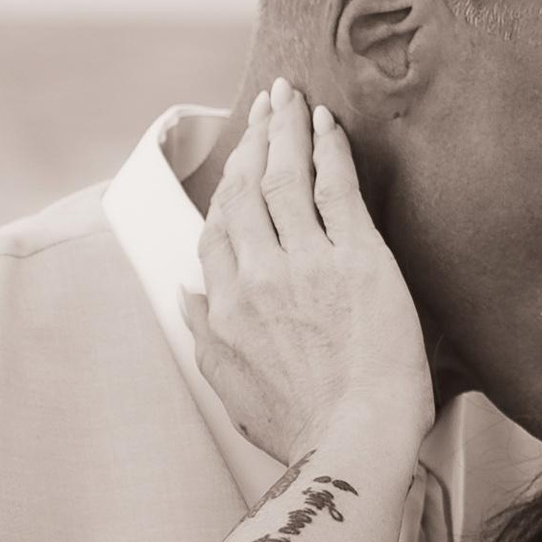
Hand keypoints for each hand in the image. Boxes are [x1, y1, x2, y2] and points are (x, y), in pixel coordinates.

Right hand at [192, 83, 432, 469]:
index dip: (229, 185)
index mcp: (223, 307)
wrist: (354, 443)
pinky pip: (335, 187)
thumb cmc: (302, 428)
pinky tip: (326, 122)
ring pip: (285, 178)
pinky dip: (328, 148)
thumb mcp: (230, 390)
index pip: (218, 227)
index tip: (241, 161)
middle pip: (247, 190)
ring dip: (286, 129)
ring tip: (291, 97)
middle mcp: (256, 277)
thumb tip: (186, 297)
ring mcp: (305, 264)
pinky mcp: (355, 259)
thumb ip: (204, 336)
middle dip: (255, 139)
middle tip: (268, 104)